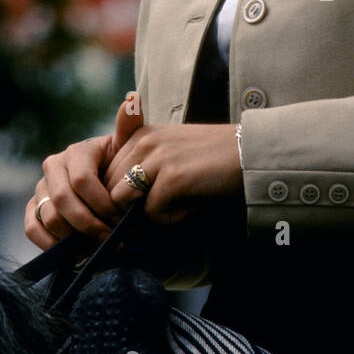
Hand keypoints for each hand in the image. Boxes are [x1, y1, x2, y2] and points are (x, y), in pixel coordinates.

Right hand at [24, 98, 135, 248]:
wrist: (110, 185)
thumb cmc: (121, 167)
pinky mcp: (34, 209)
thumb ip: (129, 127)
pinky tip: (76, 253)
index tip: (121, 221)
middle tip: (112, 240)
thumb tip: (132, 98)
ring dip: (75, 238)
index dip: (102, 205)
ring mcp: (41, 188)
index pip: (82, 181)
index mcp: (76, 152)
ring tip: (100, 248)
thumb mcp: (129, 148)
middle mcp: (53, 167)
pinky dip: (51, 244)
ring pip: (49, 217)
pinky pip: (32, 228)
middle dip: (90, 224)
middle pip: (64, 202)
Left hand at [104, 93, 241, 225]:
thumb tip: (115, 200)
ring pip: (122, 201)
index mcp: (139, 134)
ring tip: (176, 205)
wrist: (249, 153)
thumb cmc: (211, 159)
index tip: (144, 202)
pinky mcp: (172, 177)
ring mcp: (157, 157)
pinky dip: (169, 219)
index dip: (120, 197)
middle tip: (163, 207)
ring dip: (145, 213)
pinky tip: (190, 206)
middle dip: (130, 208)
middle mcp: (143, 141)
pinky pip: (151, 213)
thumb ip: (141, 165)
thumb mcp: (170, 151)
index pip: (104, 174)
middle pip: (109, 189)